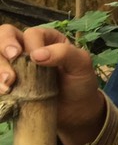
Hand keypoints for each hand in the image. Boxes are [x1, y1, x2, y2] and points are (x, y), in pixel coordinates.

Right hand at [0, 22, 105, 144]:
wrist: (75, 111)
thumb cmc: (80, 82)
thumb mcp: (82, 64)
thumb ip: (64, 53)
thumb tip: (37, 55)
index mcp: (45, 39)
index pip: (31, 34)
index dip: (30, 44)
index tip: (36, 60)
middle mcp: (26, 49)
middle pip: (5, 36)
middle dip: (3, 48)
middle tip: (11, 70)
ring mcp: (15, 66)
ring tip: (7, 86)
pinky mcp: (9, 84)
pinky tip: (5, 93)